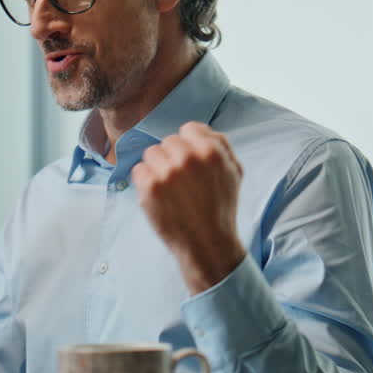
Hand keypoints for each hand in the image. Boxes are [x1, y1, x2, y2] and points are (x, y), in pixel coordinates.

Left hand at [131, 121, 246, 294]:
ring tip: (169, 188)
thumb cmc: (221, 208)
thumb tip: (202, 130)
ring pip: (151, 153)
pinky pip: (139, 170)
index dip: (188, 144)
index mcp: (211, 151)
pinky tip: (158, 196)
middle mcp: (189, 158)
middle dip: (172, 157)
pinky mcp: (150, 188)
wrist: (207, 243)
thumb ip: (221, 146)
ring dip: (156, 168)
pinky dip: (144, 182)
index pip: (189, 129)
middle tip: (180, 180)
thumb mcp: (234, 172)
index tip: (188, 161)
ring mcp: (167, 172)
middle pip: (168, 141)